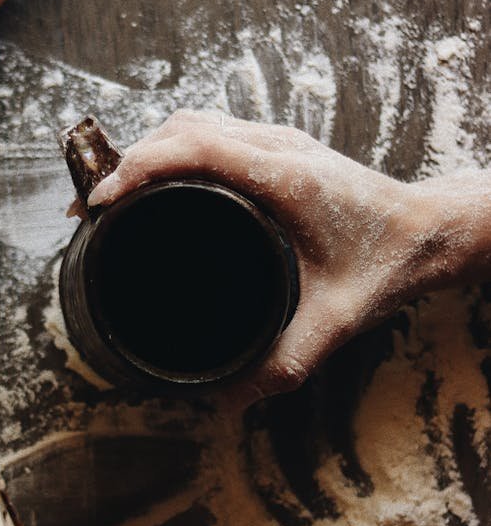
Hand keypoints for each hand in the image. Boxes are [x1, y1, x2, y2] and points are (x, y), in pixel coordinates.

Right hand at [86, 111, 446, 403]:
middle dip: (128, 160)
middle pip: (183, 128)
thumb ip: (284, 364)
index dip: (138, 168)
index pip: (195, 148)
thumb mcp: (336, 321)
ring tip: (114, 194)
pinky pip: (213, 131)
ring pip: (196, 122)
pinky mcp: (280, 147)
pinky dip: (174, 149)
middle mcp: (279, 148)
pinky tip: (158, 182)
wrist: (433, 230)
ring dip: (149, 150)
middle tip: (91, 208)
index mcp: (286, 178)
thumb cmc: (389, 264)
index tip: (101, 202)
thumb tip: (228, 403)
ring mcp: (279, 141)